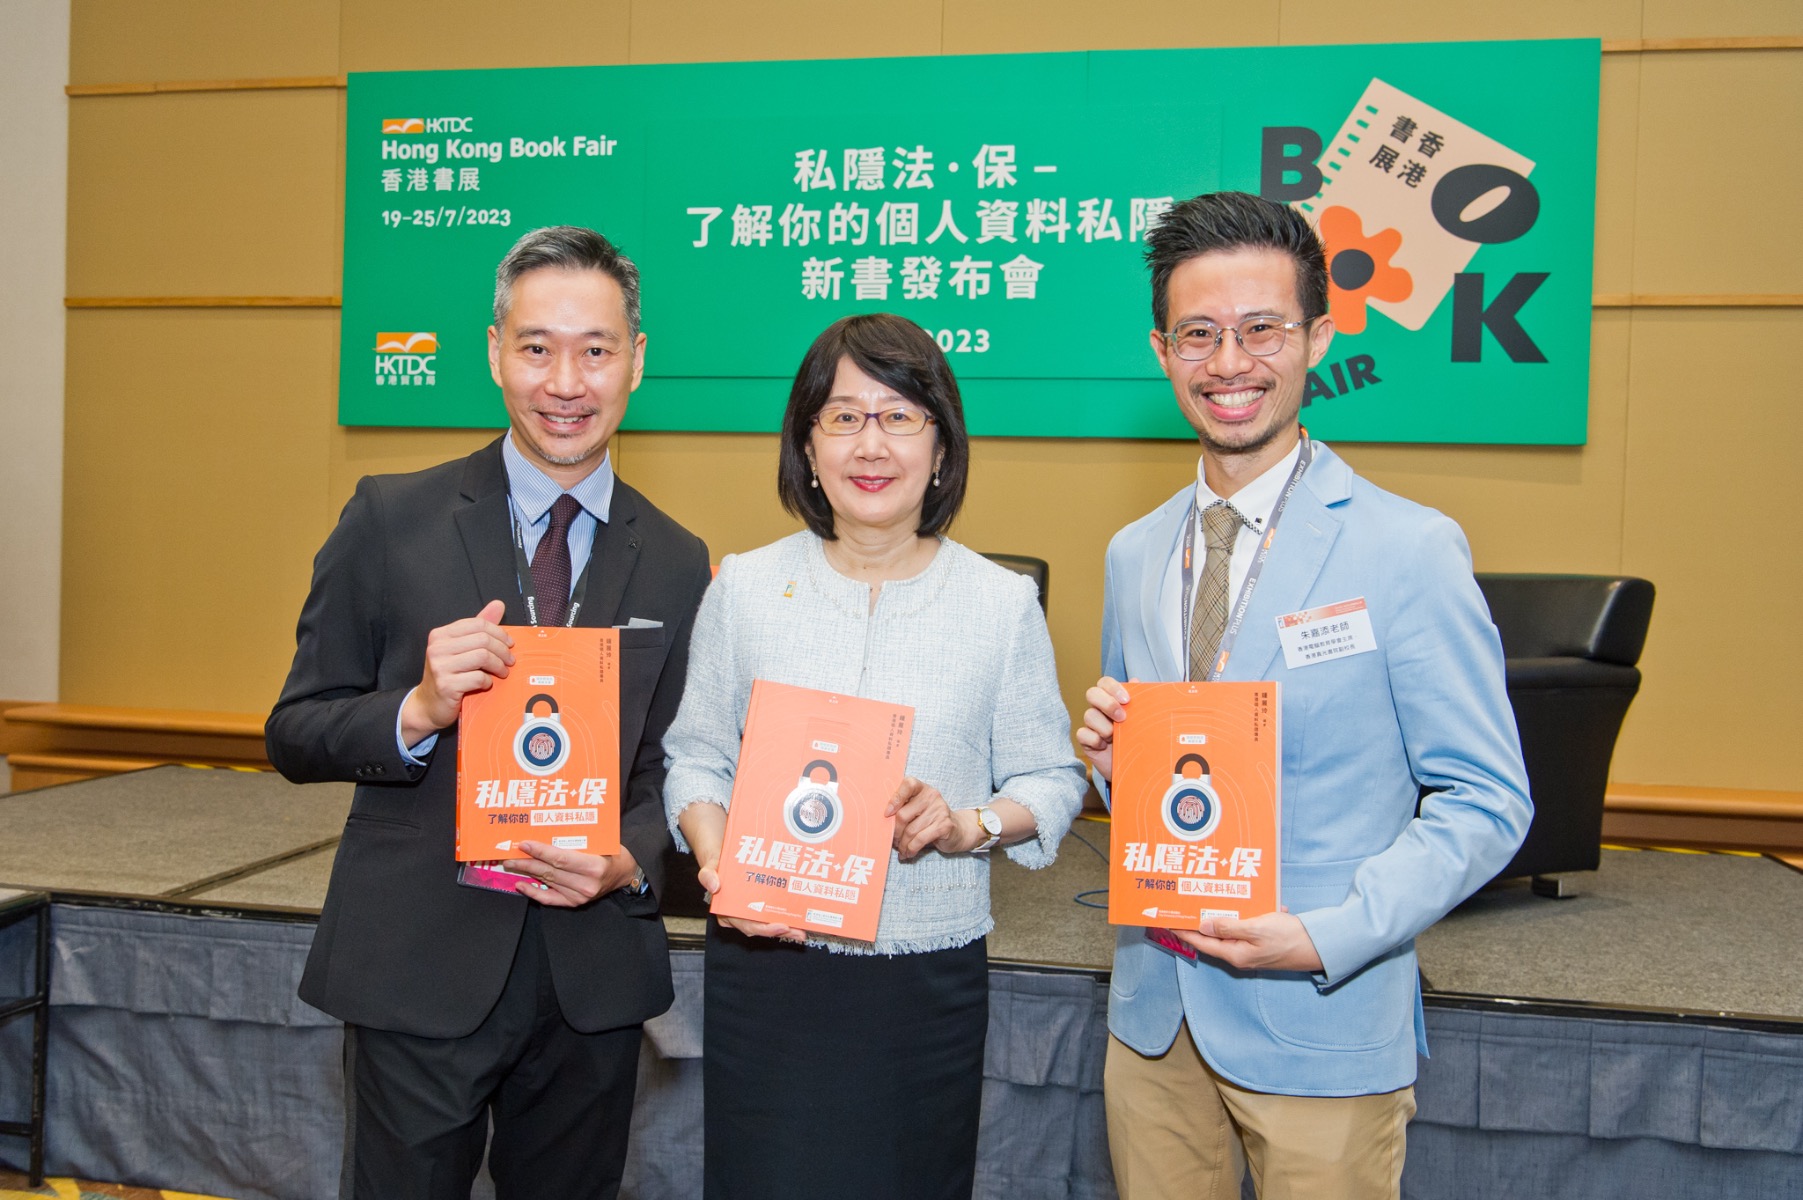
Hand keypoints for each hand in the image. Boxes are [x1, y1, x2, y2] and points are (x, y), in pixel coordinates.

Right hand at [400, 599, 513, 743]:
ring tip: (502, 672)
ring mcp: (440, 666)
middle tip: (509, 660)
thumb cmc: (447, 674)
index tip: (509, 643)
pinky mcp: (446, 685)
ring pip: (483, 657)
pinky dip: (488, 681)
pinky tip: (486, 684)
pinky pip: (478, 677)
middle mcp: (438, 648)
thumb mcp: (460, 648)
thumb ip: (478, 627)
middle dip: (502, 650)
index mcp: (441, 635)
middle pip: (483, 640)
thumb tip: (498, 605)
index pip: (478, 624)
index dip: (499, 632)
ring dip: (499, 666)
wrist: (428, 704)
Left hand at [501, 840, 637, 907]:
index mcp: (594, 867)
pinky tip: (520, 884)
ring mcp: (579, 897)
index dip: (539, 851)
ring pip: (547, 882)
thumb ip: (575, 840)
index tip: (523, 844)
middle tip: (508, 854)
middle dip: (526, 862)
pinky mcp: (574, 903)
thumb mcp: (599, 841)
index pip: (560, 859)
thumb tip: (544, 833)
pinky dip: (533, 892)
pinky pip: (549, 899)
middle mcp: (586, 885)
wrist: (624, 872)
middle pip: (549, 872)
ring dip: (527, 873)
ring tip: (512, 864)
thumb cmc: (612, 852)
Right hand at [679, 801, 803, 942]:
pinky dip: (787, 917)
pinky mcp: (762, 905)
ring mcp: (752, 911)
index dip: (764, 929)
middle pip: (762, 927)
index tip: (780, 926)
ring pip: (770, 924)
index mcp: (727, 912)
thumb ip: (707, 874)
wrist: (723, 854)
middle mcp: (740, 915)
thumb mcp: (710, 866)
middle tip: (798, 931)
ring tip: (803, 930)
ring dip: (788, 929)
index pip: (747, 926)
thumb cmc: (717, 863)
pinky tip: (802, 917)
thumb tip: (714, 885)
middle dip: (781, 931)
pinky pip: (775, 914)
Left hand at [886, 777, 963, 858]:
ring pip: (910, 831)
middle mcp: (932, 796)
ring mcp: (939, 810)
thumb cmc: (931, 819)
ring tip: (901, 850)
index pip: (908, 784)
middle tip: (893, 841)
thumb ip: (904, 808)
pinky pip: (920, 840)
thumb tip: (882, 822)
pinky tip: (909, 853)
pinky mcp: (944, 826)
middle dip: (895, 832)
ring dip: (902, 844)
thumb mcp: (919, 809)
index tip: (886, 813)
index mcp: (922, 789)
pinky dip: (911, 849)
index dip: (895, 798)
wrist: (959, 829)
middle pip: (903, 815)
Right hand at [1075, 676, 1132, 782]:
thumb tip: (1135, 680)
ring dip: (1104, 727)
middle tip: (1122, 718)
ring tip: (1115, 738)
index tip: (1127, 700)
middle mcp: (1100, 709)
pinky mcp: (1086, 741)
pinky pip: (1083, 734)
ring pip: (1089, 715)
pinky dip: (1095, 740)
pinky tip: (1104, 746)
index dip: (1113, 687)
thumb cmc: (1138, 740)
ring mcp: (1092, 725)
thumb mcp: (1143, 721)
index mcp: (1113, 700)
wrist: (1135, 767)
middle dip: (1107, 704)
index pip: (1105, 683)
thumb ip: (1140, 701)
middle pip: (1092, 693)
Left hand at [1169, 909, 1323, 972]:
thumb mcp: (1257, 928)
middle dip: (1198, 920)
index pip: (1201, 942)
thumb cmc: (1289, 938)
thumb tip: (1203, 924)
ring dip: (1221, 915)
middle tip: (1183, 904)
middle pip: (1212, 936)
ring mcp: (1252, 950)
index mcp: (1235, 954)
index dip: (1182, 930)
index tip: (1166, 920)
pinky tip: (1248, 900)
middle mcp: (1240, 954)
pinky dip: (1245, 914)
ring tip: (1207, 897)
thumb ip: (1229, 926)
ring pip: (1229, 930)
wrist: (1319, 946)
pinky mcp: (1262, 942)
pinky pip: (1246, 926)